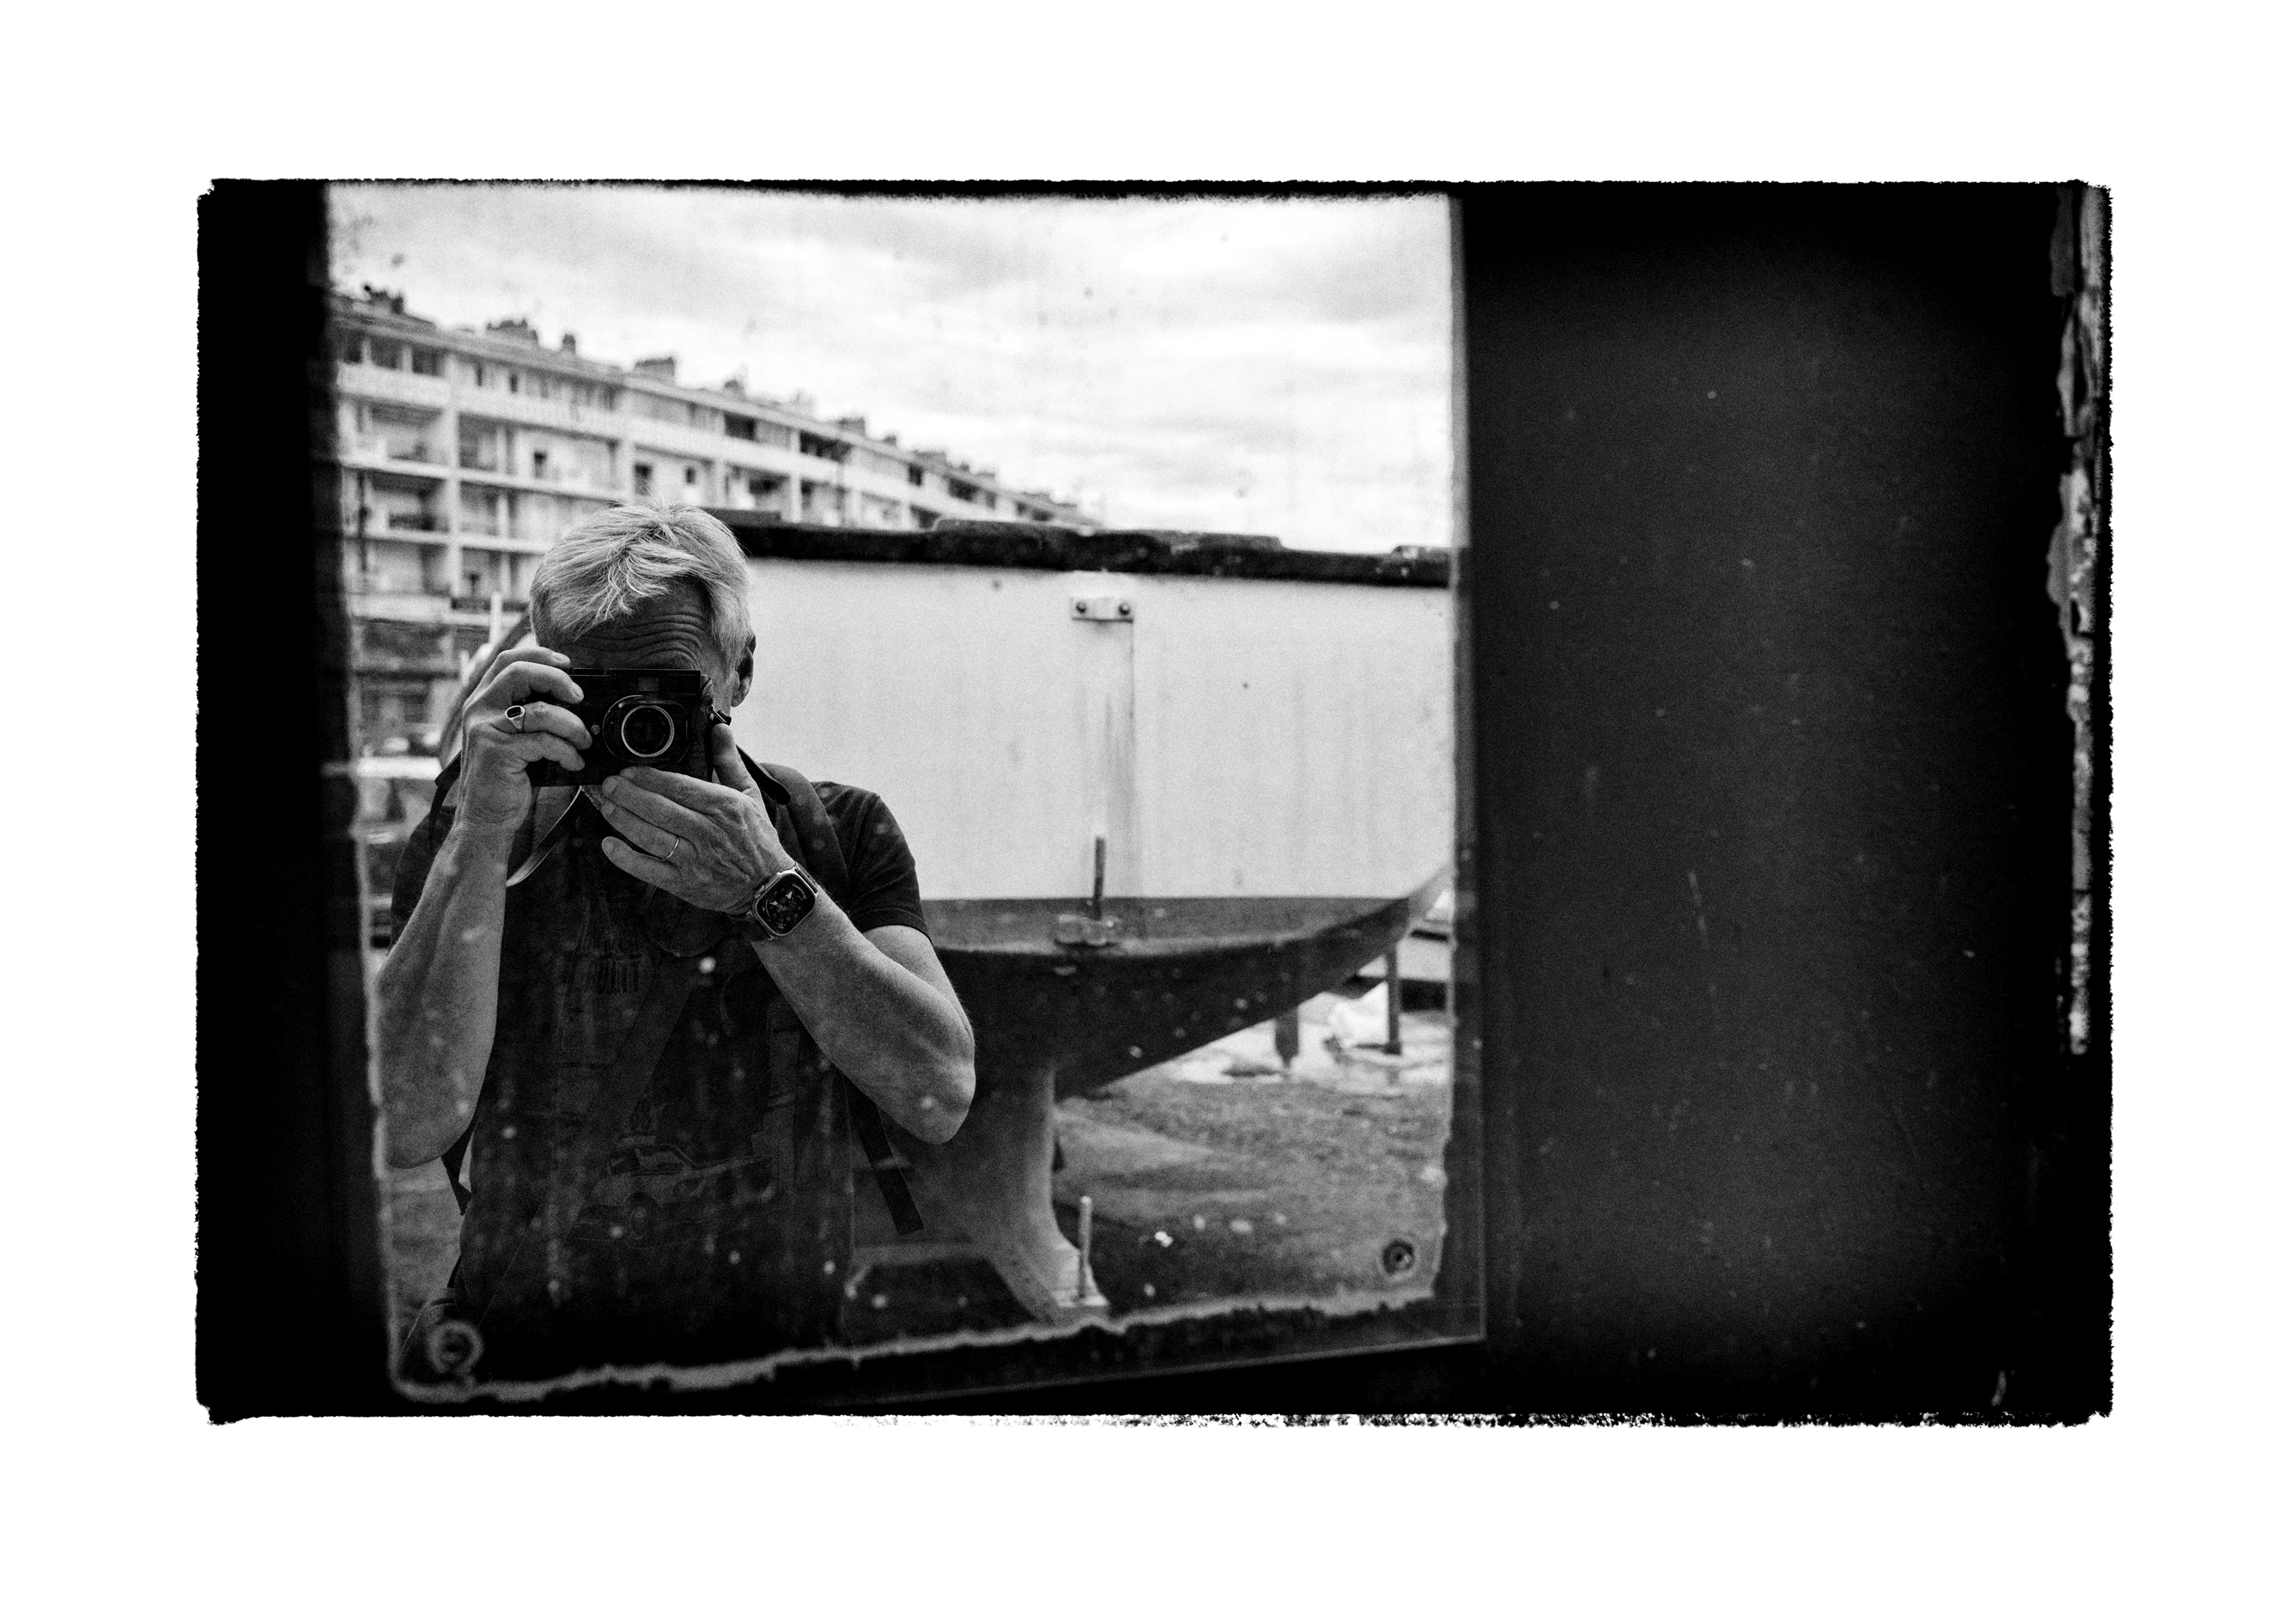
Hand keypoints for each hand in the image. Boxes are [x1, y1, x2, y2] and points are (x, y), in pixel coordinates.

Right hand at [454, 644, 591, 833]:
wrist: (486, 818)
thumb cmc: (508, 779)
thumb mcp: (519, 739)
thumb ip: (534, 716)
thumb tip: (578, 700)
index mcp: (484, 701)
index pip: (508, 660)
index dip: (540, 655)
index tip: (568, 664)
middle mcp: (478, 709)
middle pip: (519, 671)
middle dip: (557, 679)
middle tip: (579, 697)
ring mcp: (484, 729)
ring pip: (539, 711)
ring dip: (572, 725)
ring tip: (584, 741)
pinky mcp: (496, 752)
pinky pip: (544, 742)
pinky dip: (567, 752)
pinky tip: (574, 763)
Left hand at [590, 723, 794, 914]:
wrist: (768, 887)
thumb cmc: (756, 839)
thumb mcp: (750, 795)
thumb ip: (729, 761)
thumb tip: (719, 728)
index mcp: (725, 807)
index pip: (681, 788)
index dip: (650, 778)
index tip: (629, 769)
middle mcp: (710, 833)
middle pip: (661, 810)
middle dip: (629, 795)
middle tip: (609, 784)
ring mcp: (696, 861)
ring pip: (652, 837)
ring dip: (624, 820)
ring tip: (606, 806)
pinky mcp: (685, 884)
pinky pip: (650, 871)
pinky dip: (626, 859)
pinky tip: (609, 845)